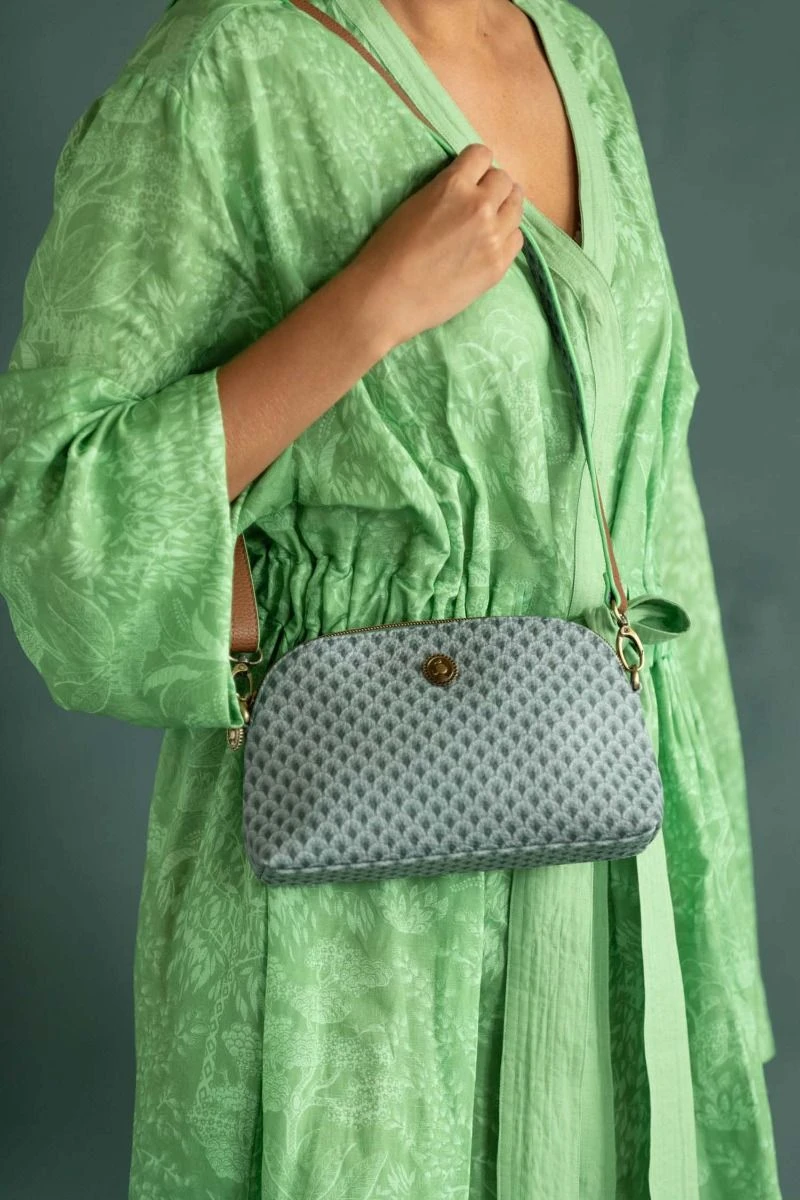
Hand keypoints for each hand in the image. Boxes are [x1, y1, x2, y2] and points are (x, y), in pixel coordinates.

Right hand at [350, 142, 524, 349]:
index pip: (482, 155)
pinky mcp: (498, 265)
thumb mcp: (416, 203)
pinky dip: (506, 238)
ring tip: (488, 223)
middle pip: (504, 180)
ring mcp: (493, 237)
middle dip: (492, 188)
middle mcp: (480, 206)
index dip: (476, 166)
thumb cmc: (389, 251)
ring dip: (504, 210)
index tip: (471, 178)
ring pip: (516, 207)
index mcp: (453, 185)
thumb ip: (447, 191)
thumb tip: (467, 188)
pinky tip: (489, 246)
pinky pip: (517, 238)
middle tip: (479, 204)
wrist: (389, 297)